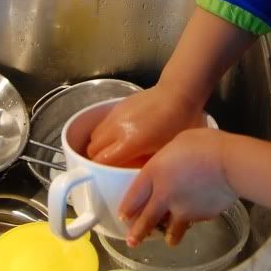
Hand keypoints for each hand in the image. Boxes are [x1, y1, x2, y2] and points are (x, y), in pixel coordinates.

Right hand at [86, 84, 205, 165]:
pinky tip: (119, 135)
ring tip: (113, 150)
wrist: (178, 94)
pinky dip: (104, 133)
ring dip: (99, 146)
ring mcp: (115, 115)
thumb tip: (130, 174)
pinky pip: (102, 124)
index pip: (100, 160)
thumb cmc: (179, 126)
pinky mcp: (117, 106)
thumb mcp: (164, 151)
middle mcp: (116, 128)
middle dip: (97, 159)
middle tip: (109, 165)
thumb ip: (143, 164)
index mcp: (129, 142)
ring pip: (94, 135)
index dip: (100, 171)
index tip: (106, 177)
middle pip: (92, 149)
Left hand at [119, 128, 237, 246]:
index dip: (127, 208)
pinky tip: (194, 222)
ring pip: (168, 228)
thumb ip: (166, 159)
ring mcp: (180, 209)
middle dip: (137, 232)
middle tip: (132, 241)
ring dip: (167, 235)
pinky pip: (191, 223)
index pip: (133, 196)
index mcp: (153, 173)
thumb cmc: (203, 144)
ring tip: (168, 240)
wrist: (228, 163)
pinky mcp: (198, 217)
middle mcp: (162, 195)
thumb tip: (168, 164)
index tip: (123, 216)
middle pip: (145, 219)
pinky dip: (190, 224)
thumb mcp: (176, 142)